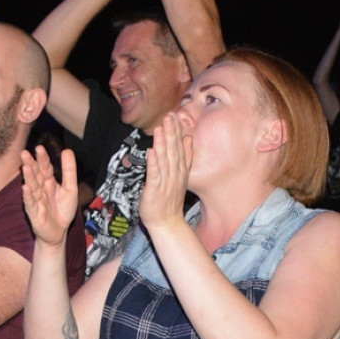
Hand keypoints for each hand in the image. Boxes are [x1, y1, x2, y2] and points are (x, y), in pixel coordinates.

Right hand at [21, 146, 78, 248]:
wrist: (59, 232)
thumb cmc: (63, 210)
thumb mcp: (71, 189)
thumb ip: (69, 171)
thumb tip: (67, 150)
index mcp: (49, 182)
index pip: (45, 168)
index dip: (42, 159)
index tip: (39, 148)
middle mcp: (40, 189)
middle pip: (35, 175)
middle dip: (30, 164)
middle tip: (24, 153)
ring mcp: (36, 200)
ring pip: (32, 187)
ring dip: (28, 178)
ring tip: (26, 167)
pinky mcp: (34, 213)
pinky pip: (30, 203)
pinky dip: (28, 196)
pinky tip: (25, 188)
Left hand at [139, 113, 191, 230]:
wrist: (167, 223)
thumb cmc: (170, 200)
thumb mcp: (181, 175)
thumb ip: (185, 157)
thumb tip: (188, 139)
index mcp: (181, 170)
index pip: (180, 148)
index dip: (177, 132)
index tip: (175, 116)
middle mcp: (175, 174)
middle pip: (173, 150)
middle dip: (171, 132)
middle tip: (169, 116)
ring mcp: (166, 181)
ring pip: (165, 159)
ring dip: (162, 143)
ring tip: (160, 127)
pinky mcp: (155, 189)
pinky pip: (154, 174)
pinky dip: (153, 162)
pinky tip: (152, 151)